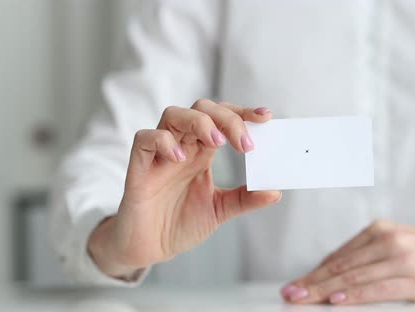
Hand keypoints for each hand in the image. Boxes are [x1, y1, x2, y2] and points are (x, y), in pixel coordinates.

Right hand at [89, 99, 280, 277]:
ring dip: (198, 122)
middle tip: (245, 144)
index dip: (242, 113)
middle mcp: (181, 147)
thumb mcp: (219, 210)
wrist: (150, 248)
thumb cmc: (179, 224)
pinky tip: (180, 158)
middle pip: (201, 109)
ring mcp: (159, 155)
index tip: (266, 117)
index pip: (221, 118)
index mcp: (201, 152)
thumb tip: (275, 192)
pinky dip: (163, 142)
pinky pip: (145, 139)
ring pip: (173, 115)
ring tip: (217, 142)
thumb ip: (244, 199)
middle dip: (226, 118)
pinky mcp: (139, 167)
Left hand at [281, 220, 414, 304]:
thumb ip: (366, 254)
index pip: (338, 256)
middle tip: (290, 293)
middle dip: (312, 282)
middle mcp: (388, 241)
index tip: (294, 284)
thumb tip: (331, 273)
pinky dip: (355, 295)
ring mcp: (403, 259)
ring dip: (325, 290)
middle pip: (341, 266)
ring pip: (355, 277)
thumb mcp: (397, 243)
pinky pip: (379, 288)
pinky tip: (337, 299)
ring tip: (304, 298)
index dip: (313, 272)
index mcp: (379, 230)